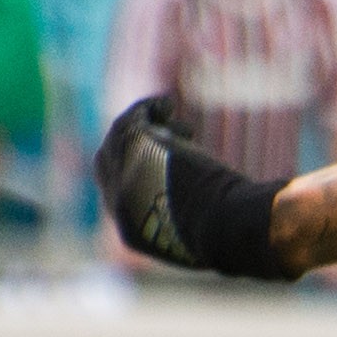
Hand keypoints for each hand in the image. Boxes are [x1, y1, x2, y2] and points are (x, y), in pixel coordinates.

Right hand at [97, 94, 287, 277]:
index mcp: (134, 233)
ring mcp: (124, 178)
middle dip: (130, 146)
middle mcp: (120, 207)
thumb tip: (199, 203)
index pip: (117, 196)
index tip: (161, 158)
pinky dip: (147, 108)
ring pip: (119, 141)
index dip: (133, 172)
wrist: (228, 225)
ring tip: (169, 113)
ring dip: (143, 123)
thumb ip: (186, 218)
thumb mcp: (201, 232)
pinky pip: (131, 121)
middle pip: (107, 165)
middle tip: (163, 133)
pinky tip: (167, 103)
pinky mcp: (135, 150)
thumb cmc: (230, 232)